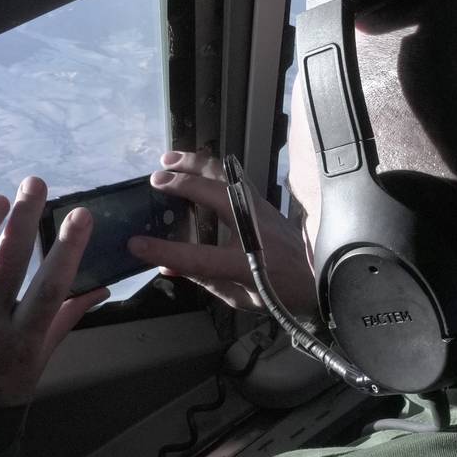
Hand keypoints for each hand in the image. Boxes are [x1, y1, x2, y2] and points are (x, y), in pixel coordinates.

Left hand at [0, 177, 109, 414]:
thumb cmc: (3, 399)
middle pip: (7, 265)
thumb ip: (64, 321)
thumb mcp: (40, 363)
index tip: (80, 215)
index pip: (50, 288)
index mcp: (21, 343)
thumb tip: (98, 288)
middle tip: (34, 184)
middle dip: (24, 219)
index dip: (67, 249)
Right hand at [127, 151, 316, 315]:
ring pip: (226, 174)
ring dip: (196, 163)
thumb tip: (165, 267)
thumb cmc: (280, 294)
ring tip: (170, 158)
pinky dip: (211, 168)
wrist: (321, 279)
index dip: (164, 251)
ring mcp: (262, 210)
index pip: (197, 257)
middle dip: (181, 182)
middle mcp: (255, 228)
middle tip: (155, 179)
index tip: (136, 244)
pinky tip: (197, 166)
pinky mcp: (265, 202)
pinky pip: (234, 177)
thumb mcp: (239, 298)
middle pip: (214, 193)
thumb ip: (202, 279)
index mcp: (246, 263)